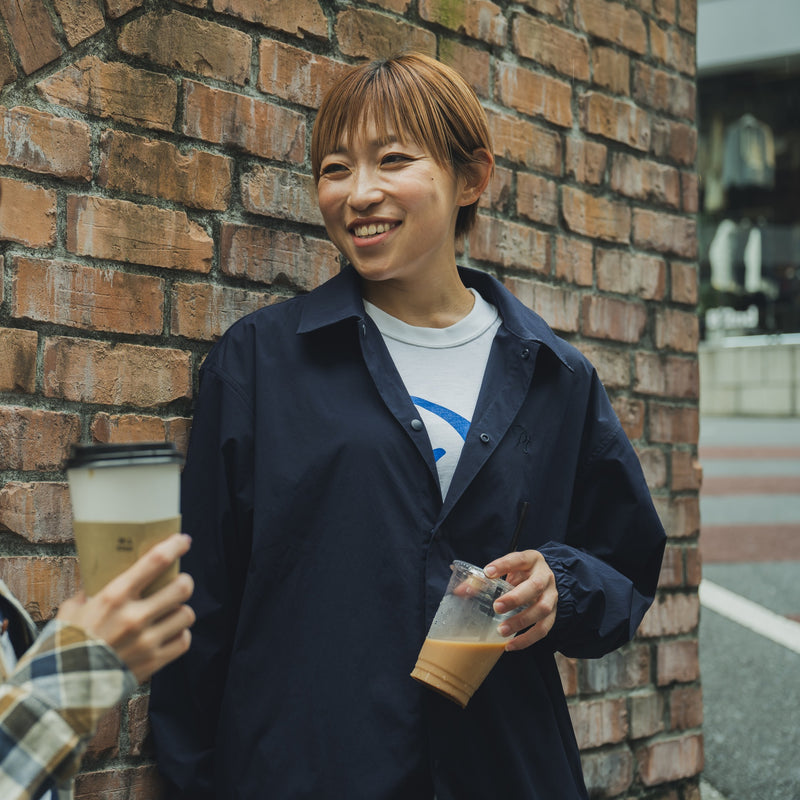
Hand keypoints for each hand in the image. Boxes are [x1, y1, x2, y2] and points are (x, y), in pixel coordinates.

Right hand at [57, 533, 194, 682]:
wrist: (59, 691)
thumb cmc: (64, 645)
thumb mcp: (71, 610)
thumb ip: (90, 592)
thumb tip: (99, 577)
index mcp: (113, 597)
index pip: (155, 561)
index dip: (175, 546)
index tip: (183, 540)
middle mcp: (134, 617)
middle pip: (182, 587)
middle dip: (183, 581)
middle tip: (178, 582)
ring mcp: (146, 642)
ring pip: (186, 614)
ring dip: (180, 611)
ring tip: (170, 612)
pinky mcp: (153, 663)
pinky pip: (183, 641)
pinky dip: (179, 635)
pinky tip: (168, 633)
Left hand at [483, 549, 557, 651]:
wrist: (543, 580)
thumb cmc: (519, 574)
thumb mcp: (505, 569)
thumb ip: (482, 579)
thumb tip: (460, 591)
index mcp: (531, 559)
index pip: (519, 559)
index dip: (503, 565)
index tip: (487, 573)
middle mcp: (545, 576)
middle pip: (535, 585)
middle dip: (516, 598)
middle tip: (496, 607)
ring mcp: (551, 595)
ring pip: (542, 609)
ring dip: (521, 621)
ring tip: (501, 630)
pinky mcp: (552, 613)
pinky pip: (544, 628)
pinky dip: (527, 639)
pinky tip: (511, 645)